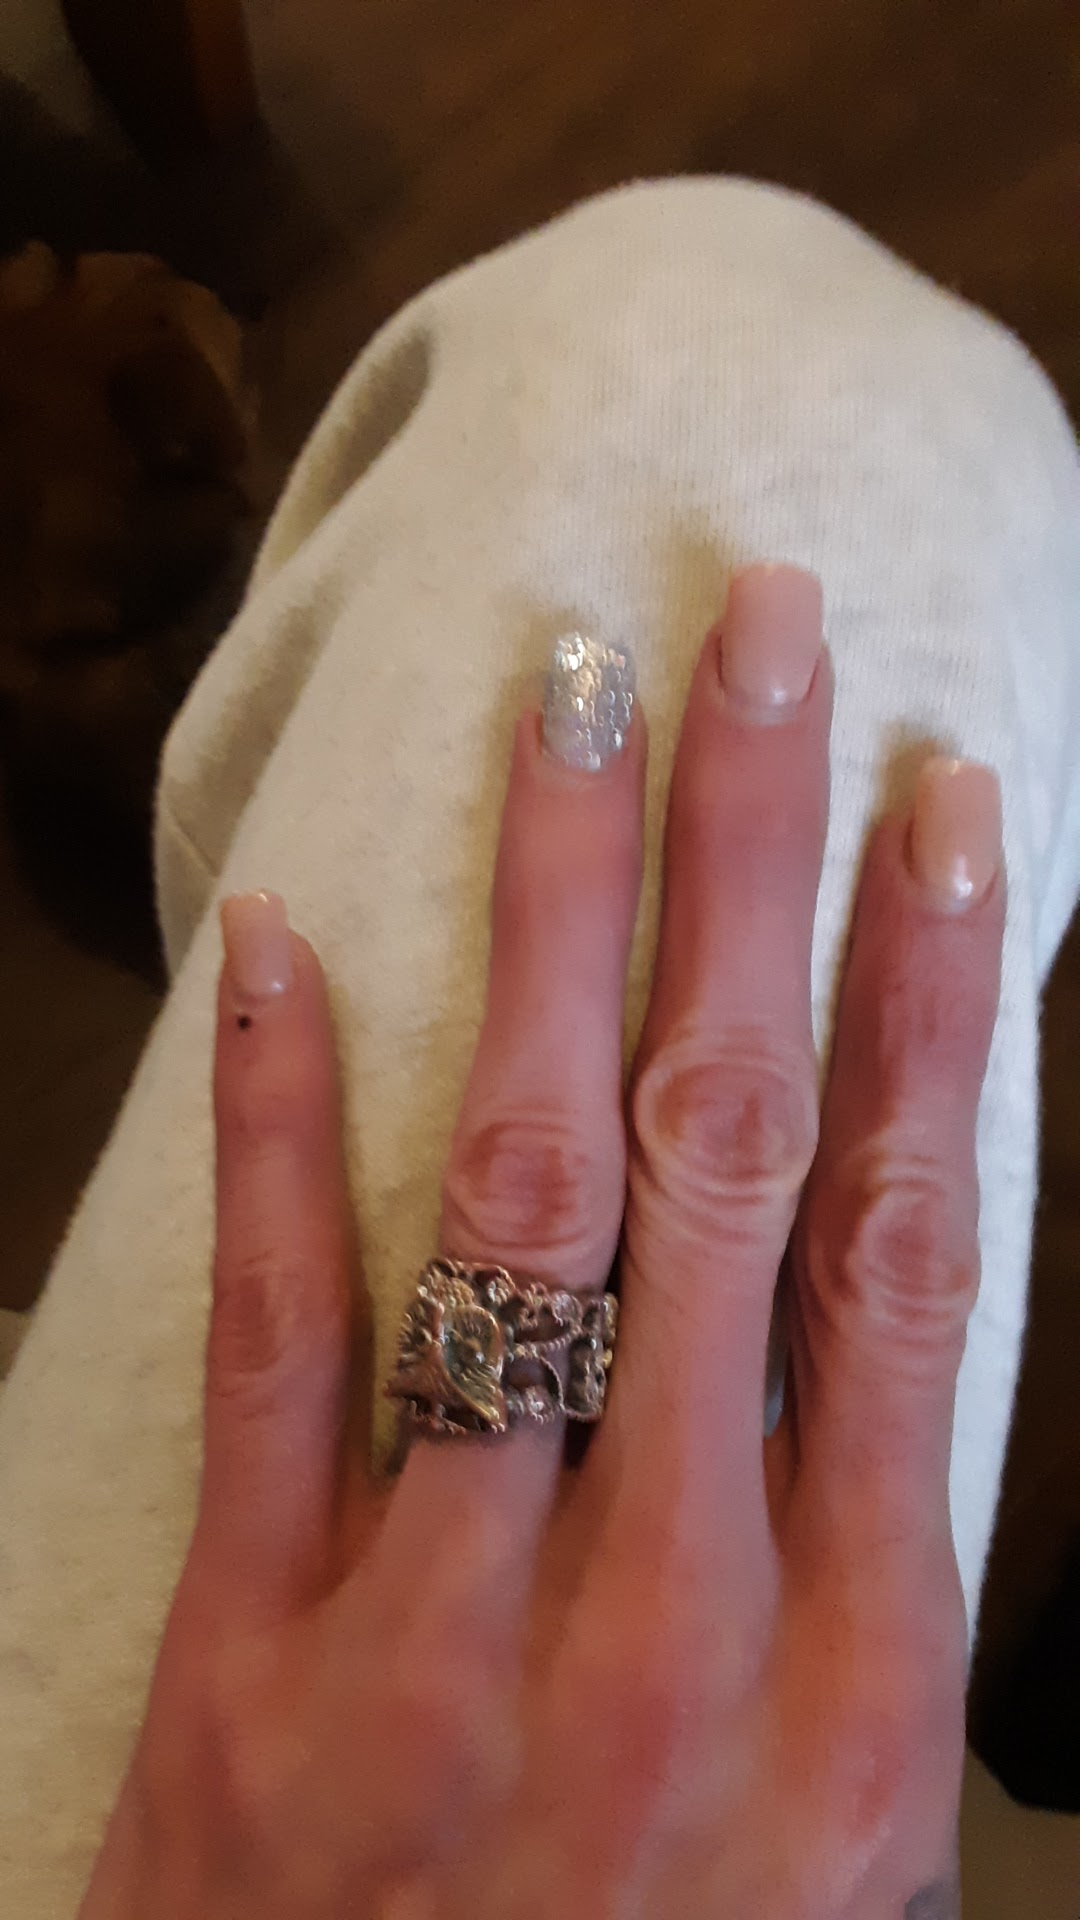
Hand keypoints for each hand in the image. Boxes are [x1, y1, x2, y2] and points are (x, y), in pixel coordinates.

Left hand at [80, 565, 1002, 1918]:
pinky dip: (279, 1123)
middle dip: (748, 870)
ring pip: (517, 1198)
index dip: (926, 1006)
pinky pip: (275, 1341)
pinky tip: (282, 936)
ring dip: (547, 926)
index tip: (937, 808)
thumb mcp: (851, 1878)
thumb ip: (861, 1609)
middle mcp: (666, 1614)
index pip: (900, 1253)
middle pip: (720, 1157)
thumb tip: (871, 1330)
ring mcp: (441, 1622)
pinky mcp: (248, 1657)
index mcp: (848, 1680)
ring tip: (573, 702)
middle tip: (758, 637)